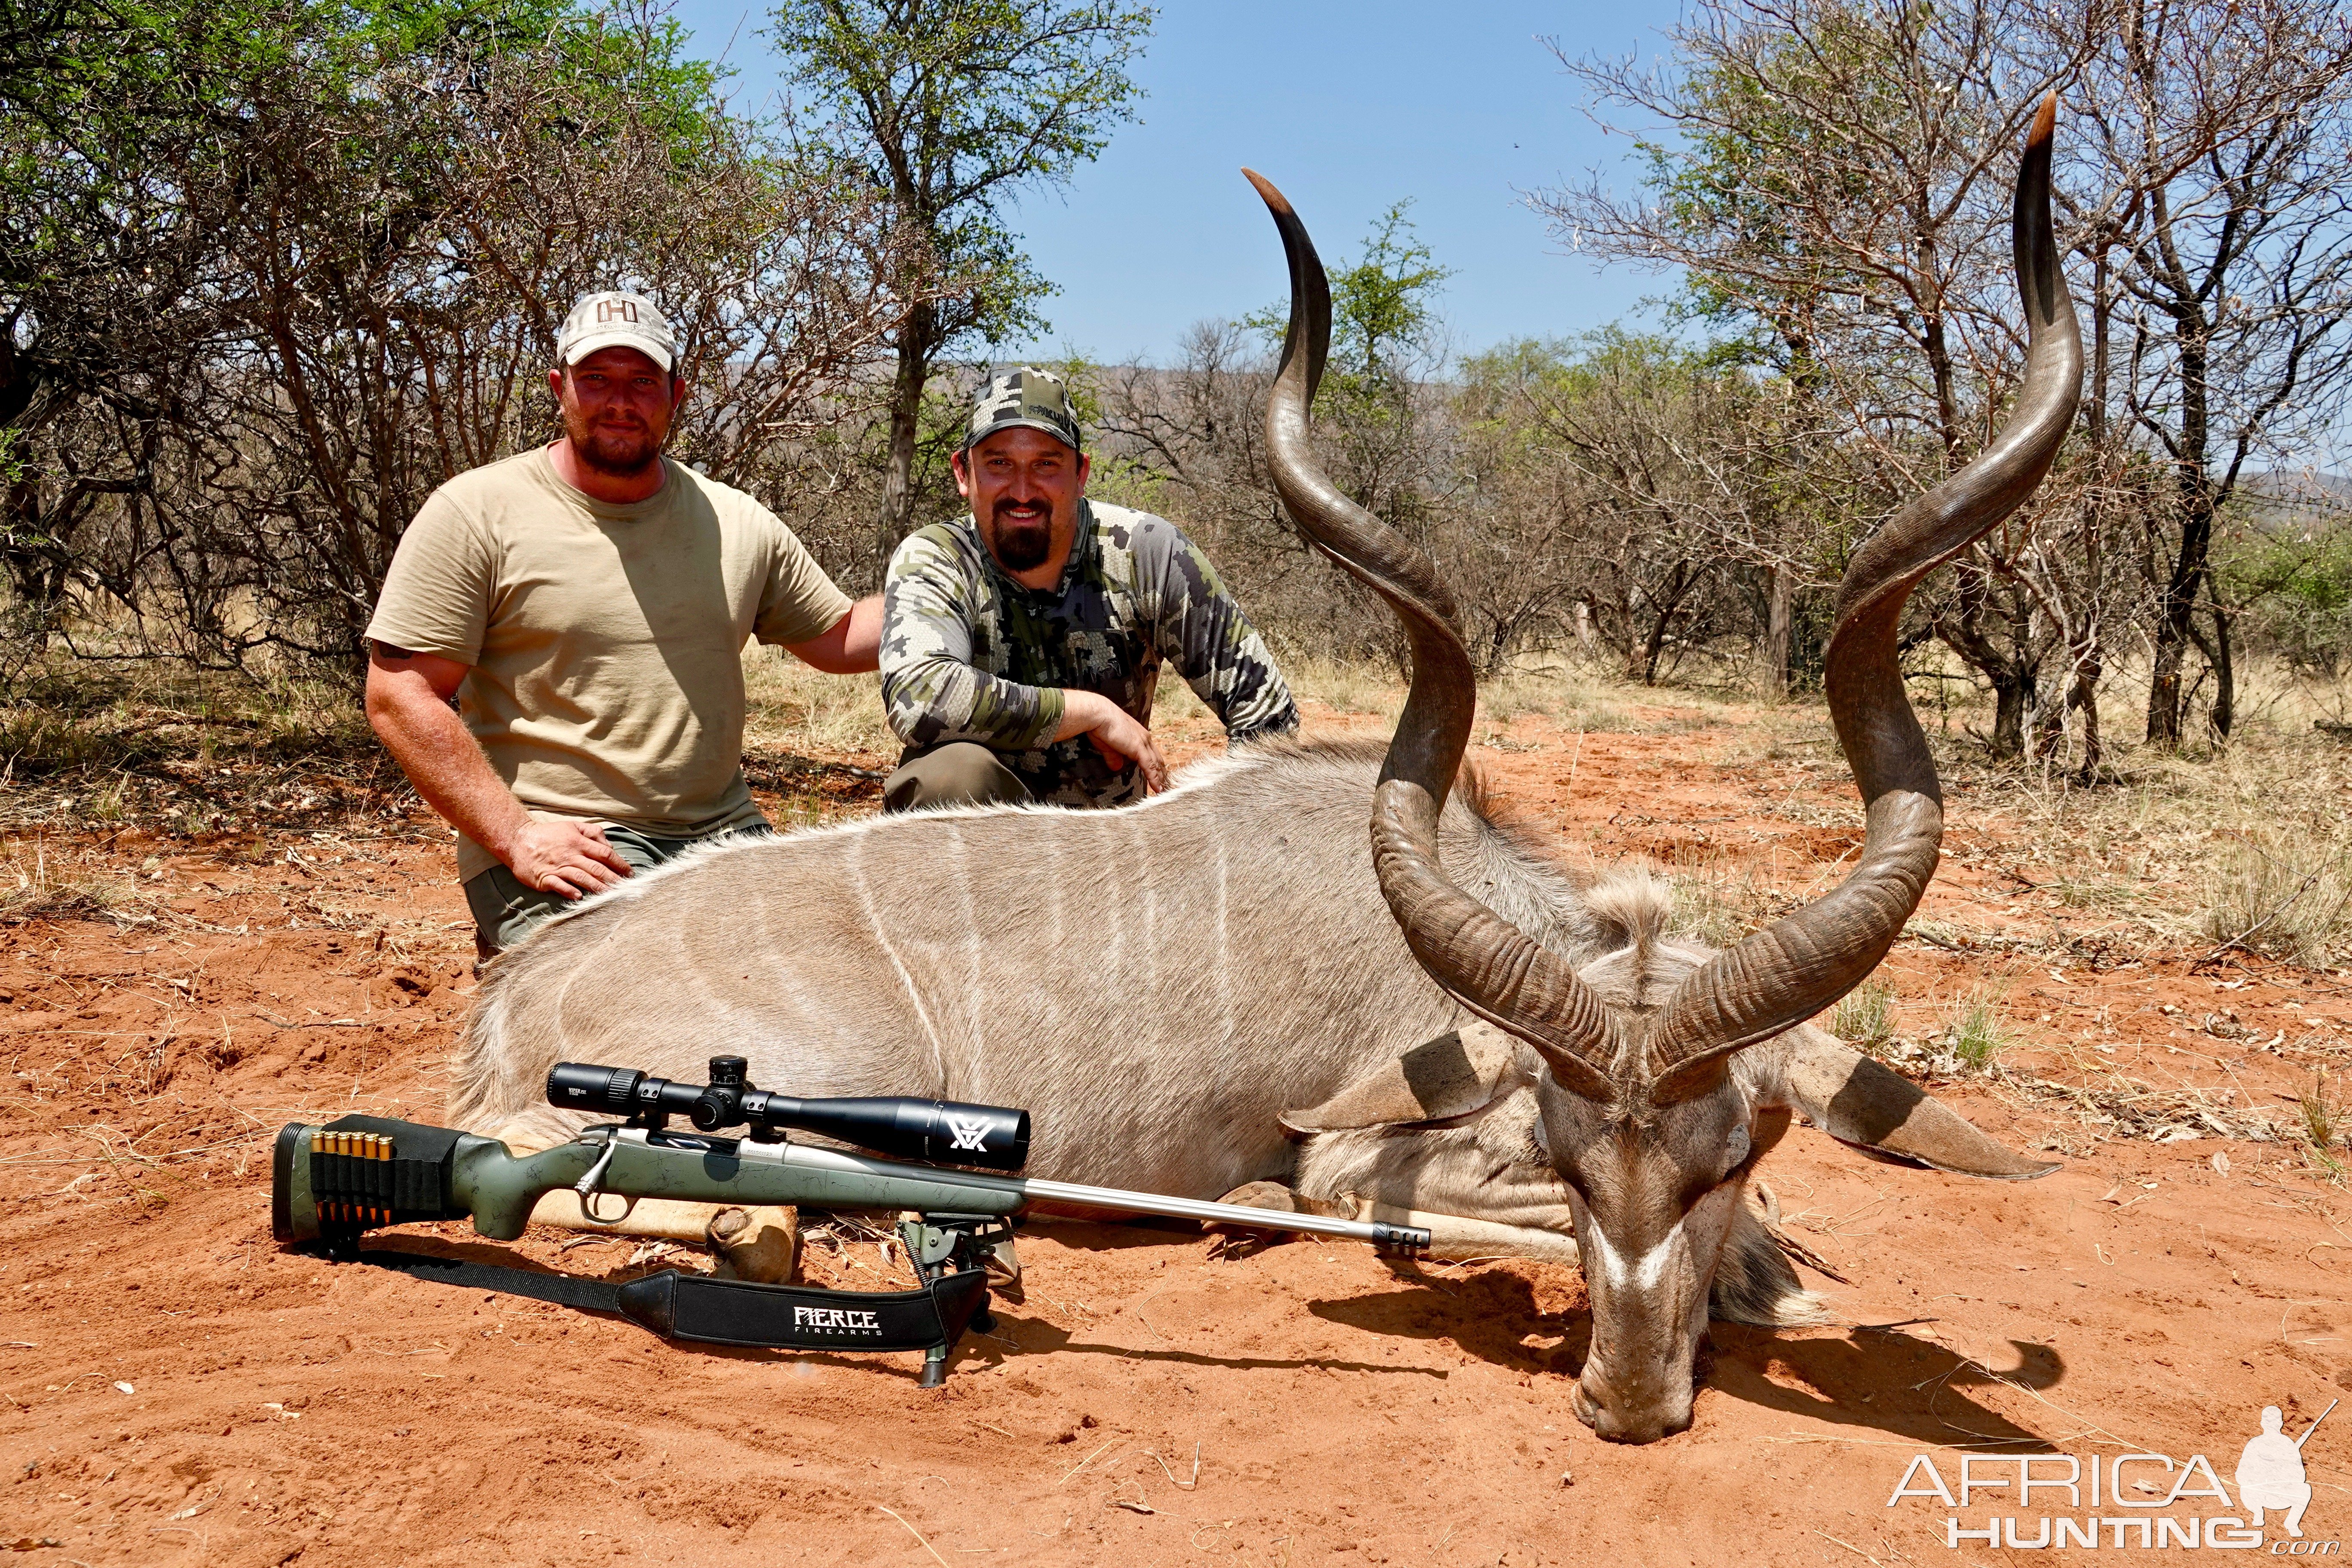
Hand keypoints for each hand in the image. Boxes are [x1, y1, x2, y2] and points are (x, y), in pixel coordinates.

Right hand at [505, 818, 632, 897]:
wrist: (518, 840)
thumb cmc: (549, 834)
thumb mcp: (572, 826)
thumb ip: (593, 832)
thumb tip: (609, 845)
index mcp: (579, 842)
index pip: (605, 854)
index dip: (619, 864)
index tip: (630, 873)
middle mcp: (570, 855)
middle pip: (597, 868)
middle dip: (613, 879)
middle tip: (626, 888)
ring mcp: (557, 867)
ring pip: (581, 878)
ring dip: (597, 887)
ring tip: (610, 895)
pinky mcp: (544, 877)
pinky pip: (559, 885)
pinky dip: (569, 891)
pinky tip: (579, 897)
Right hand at [1062, 691, 1169, 792]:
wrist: (1098, 715)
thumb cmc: (1100, 726)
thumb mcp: (1108, 746)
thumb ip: (1114, 757)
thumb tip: (1116, 767)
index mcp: (1139, 735)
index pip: (1152, 754)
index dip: (1156, 767)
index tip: (1160, 777)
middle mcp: (1145, 738)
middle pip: (1158, 760)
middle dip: (1162, 774)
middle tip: (1166, 786)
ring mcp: (1143, 743)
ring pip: (1156, 765)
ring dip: (1161, 779)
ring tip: (1165, 791)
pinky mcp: (1138, 748)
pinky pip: (1149, 767)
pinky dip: (1154, 779)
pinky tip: (1157, 789)